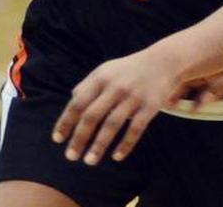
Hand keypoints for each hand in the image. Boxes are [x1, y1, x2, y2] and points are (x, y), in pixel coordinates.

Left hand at [51, 51, 184, 163]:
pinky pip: (135, 129)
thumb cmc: (130, 69)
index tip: (58, 140)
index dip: (66, 122)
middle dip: (79, 138)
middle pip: (92, 116)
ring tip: (89, 161)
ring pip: (112, 125)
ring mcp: (133, 96)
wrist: (164, 61)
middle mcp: (115, 87)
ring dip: (99, 145)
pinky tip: (116, 157)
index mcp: (101, 78)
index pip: (78, 103)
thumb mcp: (107, 70)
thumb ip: (89, 84)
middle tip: (71, 156)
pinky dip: (125, 145)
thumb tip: (72, 100)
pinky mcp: (150, 106)